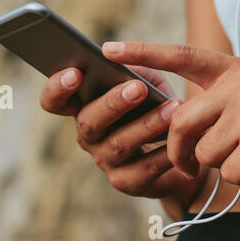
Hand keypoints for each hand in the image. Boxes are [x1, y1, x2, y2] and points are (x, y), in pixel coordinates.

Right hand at [38, 63, 203, 203]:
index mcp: (85, 105)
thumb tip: (124, 58)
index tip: (75, 73)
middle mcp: (88, 134)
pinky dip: (162, 153)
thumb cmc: (157, 105)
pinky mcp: (127, 182)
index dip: (57, 88)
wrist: (184, 147)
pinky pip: (143, 168)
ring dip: (145, 126)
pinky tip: (178, 139)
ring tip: (171, 109)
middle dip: (113, 104)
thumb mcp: (149, 80)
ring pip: (118, 144)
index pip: (55, 101)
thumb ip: (136, 69)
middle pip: (88, 122)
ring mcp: (104, 160)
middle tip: (138, 88)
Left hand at [100, 41, 239, 189]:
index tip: (108, 51)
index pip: (182, 56)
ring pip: (205, 152)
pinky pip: (230, 173)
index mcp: (238, 70)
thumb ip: (225, 100)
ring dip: (224, 166)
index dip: (143, 53)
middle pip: (181, 122)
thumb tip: (182, 125)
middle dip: (178, 152)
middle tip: (187, 168)